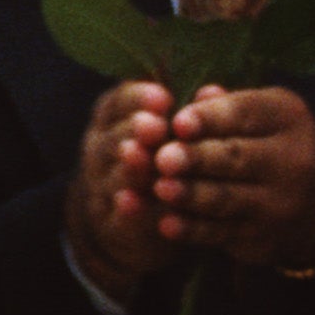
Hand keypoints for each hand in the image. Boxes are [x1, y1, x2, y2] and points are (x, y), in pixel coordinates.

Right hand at [65, 82, 175, 301]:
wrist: (132, 222)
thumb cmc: (163, 162)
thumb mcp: (170, 135)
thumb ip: (191, 115)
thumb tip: (214, 92)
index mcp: (114, 120)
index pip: (119, 102)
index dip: (139, 98)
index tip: (164, 97)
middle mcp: (101, 150)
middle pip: (113, 137)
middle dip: (134, 131)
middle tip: (154, 127)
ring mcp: (101, 187)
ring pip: (111, 174)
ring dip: (128, 167)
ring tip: (142, 159)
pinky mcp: (109, 223)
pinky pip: (113, 213)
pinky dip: (123, 208)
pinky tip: (131, 202)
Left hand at [147, 84, 314, 269]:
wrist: (313, 194)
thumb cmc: (264, 139)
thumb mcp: (255, 113)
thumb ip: (222, 105)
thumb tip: (199, 96)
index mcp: (287, 117)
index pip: (246, 113)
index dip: (210, 119)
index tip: (178, 123)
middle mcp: (293, 160)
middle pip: (237, 157)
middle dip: (196, 158)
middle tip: (162, 158)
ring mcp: (281, 203)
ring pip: (227, 198)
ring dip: (190, 195)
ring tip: (160, 188)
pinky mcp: (264, 237)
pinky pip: (222, 233)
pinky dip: (192, 230)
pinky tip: (167, 225)